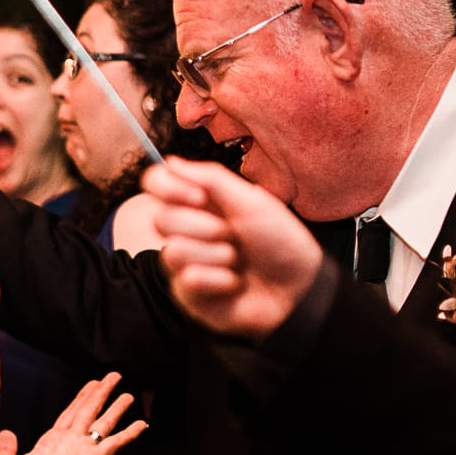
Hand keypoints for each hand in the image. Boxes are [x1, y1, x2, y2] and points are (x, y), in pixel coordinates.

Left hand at [0, 373, 145, 454]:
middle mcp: (69, 446)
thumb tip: (6, 434)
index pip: (69, 415)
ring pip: (103, 424)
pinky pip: (114, 444)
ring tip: (130, 395)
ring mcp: (81, 452)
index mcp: (50, 444)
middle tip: (114, 377)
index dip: (81, 399)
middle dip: (101, 394)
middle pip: (88, 412)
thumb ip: (5, 449)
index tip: (91, 385)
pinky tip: (142, 425)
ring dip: (116, 408)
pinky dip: (129, 434)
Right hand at [142, 158, 323, 343]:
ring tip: (239, 262)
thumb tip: (170, 161)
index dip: (167, 187)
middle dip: (204, 227)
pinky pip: (188, 280)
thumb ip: (209, 178)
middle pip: (161, 218)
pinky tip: (235, 283)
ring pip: (174, 252)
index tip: (198, 196)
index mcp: (200, 200)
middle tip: (233, 234)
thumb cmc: (280, 241)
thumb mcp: (250, 201)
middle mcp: (188, 229)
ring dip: (216, 256)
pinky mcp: (189, 293)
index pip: (156, 183)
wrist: (299, 287)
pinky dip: (219, 280)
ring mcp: (186, 262)